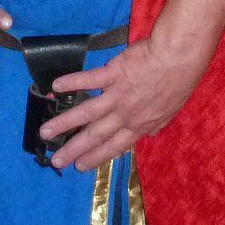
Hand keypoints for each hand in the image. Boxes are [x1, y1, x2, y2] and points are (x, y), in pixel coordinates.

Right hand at [37, 35, 215, 171]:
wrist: (180, 57)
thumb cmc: (179, 81)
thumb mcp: (171, 110)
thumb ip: (156, 123)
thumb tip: (150, 134)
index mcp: (140, 124)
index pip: (114, 146)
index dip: (96, 158)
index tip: (80, 167)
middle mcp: (125, 115)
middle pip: (95, 136)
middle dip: (74, 150)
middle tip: (56, 161)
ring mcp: (117, 95)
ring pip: (86, 113)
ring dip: (64, 123)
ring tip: (45, 132)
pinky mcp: (113, 74)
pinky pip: (88, 80)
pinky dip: (72, 83)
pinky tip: (55, 87)